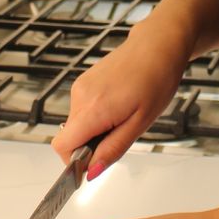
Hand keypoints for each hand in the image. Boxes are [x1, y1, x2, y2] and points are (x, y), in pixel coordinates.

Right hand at [53, 23, 185, 173]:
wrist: (157, 46)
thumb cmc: (156, 80)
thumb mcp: (140, 123)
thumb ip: (113, 149)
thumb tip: (92, 172)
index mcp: (93, 109)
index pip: (61, 146)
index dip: (74, 161)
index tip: (95, 162)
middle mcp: (80, 96)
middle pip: (69, 137)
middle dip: (90, 145)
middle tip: (120, 134)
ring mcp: (80, 86)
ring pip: (76, 124)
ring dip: (95, 130)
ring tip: (123, 116)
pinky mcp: (84, 81)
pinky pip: (82, 110)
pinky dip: (96, 116)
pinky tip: (119, 105)